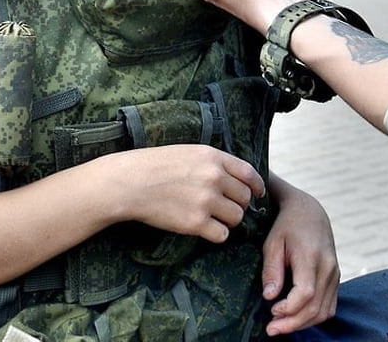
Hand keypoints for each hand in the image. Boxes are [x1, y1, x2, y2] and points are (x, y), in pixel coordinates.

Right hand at [116, 145, 265, 242]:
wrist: (130, 182)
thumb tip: (237, 179)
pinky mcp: (195, 223)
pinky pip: (221, 234)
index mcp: (213, 157)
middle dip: (238, 204)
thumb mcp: (189, 152)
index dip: (257, 187)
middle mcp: (214, 177)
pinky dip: (216, 234)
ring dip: (228, 220)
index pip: (249, 174)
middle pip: (245, 198)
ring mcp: (206, 200)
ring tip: (212, 217)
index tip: (258, 194)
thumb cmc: (156, 165)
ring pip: (236, 217)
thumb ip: (214, 163)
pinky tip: (204, 228)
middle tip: (224, 207)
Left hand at [261, 180, 338, 335]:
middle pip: (315, 307)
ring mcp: (335, 274)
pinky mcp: (336, 278)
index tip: (271, 311)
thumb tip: (270, 297)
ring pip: (324, 311)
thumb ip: (272, 270)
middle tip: (271, 330)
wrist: (310, 212)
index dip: (289, 308)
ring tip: (280, 326)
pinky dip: (314, 317)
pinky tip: (295, 318)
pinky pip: (329, 306)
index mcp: (311, 256)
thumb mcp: (273, 242)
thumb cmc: (287, 226)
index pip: (306, 292)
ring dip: (303, 324)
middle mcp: (328, 267)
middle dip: (292, 323)